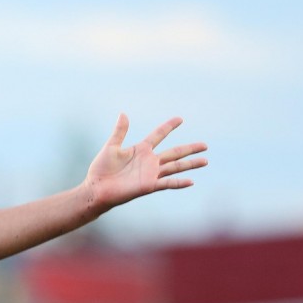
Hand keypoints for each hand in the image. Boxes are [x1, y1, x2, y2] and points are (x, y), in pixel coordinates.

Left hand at [85, 114, 207, 209]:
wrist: (96, 188)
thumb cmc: (101, 169)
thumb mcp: (111, 147)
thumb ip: (119, 132)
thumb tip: (123, 113)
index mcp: (141, 150)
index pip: (158, 135)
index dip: (168, 127)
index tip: (180, 119)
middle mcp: (149, 161)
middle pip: (174, 152)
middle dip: (189, 148)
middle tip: (205, 145)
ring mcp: (151, 174)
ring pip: (175, 167)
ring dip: (190, 164)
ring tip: (206, 160)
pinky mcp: (148, 186)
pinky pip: (167, 183)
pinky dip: (179, 182)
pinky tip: (191, 181)